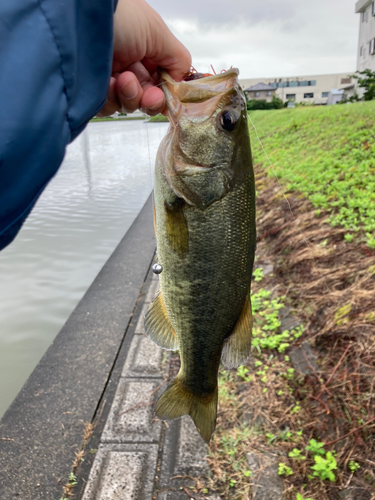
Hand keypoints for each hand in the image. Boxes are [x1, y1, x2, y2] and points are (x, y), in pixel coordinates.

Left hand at [98, 0, 190, 116]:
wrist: (79, 18)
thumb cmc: (120, 16)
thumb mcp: (157, 32)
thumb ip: (178, 58)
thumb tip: (183, 81)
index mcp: (145, 51)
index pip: (160, 82)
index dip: (165, 93)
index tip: (165, 96)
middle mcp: (127, 64)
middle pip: (146, 98)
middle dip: (149, 100)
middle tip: (148, 96)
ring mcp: (108, 77)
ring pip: (127, 105)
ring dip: (129, 96)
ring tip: (121, 79)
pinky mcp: (91, 89)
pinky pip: (106, 107)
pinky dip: (110, 99)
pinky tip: (107, 82)